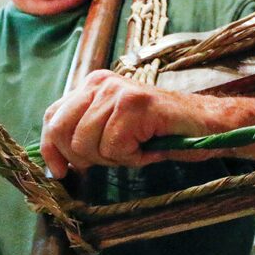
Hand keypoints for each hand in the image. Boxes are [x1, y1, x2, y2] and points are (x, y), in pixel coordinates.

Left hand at [41, 70, 219, 177]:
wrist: (204, 126)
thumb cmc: (159, 132)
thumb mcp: (112, 130)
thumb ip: (84, 133)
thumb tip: (53, 161)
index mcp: (91, 85)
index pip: (52, 117)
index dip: (50, 148)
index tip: (59, 172)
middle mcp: (100, 81)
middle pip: (64, 132)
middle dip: (85, 157)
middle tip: (115, 157)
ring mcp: (117, 90)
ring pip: (87, 143)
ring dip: (113, 158)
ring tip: (136, 148)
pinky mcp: (135, 104)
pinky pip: (114, 147)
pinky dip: (131, 157)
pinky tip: (148, 145)